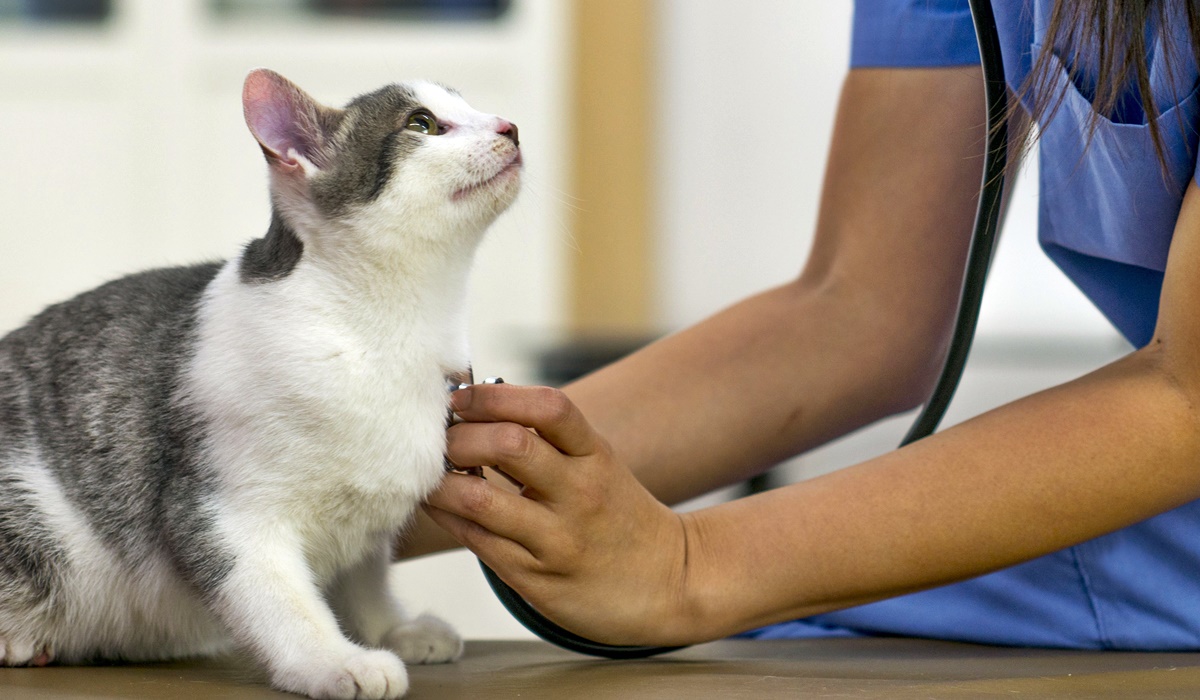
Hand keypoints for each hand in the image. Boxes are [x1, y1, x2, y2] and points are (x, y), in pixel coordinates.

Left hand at [424, 383, 697, 645]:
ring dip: (441, 481)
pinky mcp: (537, 580)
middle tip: (439, 440)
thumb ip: (547, 441)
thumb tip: (475, 408)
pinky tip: (439, 504)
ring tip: (429, 473)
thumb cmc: (618, 516)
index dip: (495, 396)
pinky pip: (478, 542)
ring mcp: (558, 540)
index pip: (548, 408)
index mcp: (596, 456)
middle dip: (460, 436)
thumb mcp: (597, 466)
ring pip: (480, 499)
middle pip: (509, 445)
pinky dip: (447, 516)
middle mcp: (580, 494)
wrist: (671, 583)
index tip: (462, 397)